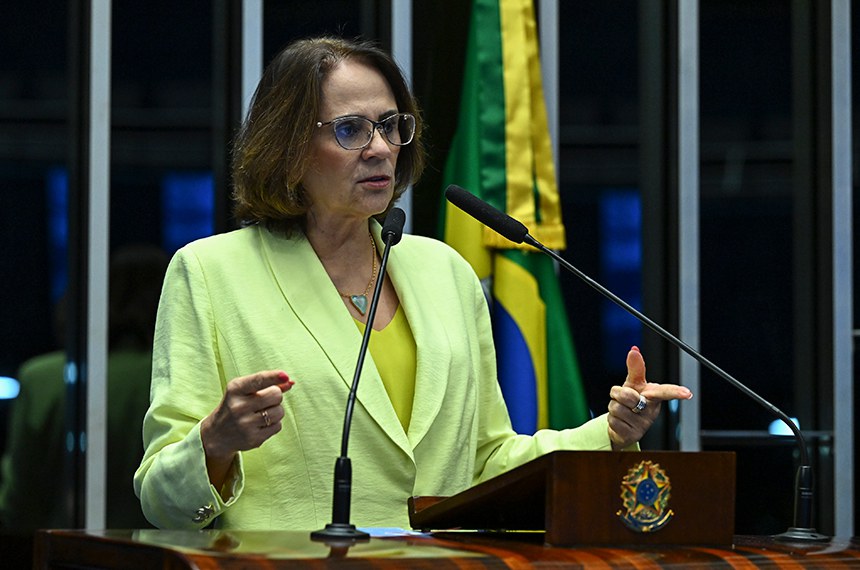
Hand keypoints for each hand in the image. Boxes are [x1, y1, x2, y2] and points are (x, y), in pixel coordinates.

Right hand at [200, 370, 293, 488]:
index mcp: (235, 389)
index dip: (273, 377)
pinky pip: (278, 426)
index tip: (285, 375)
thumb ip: (267, 384)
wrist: (218, 433)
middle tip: (265, 400)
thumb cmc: (236, 405)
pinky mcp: (253, 439)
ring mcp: (245, 424)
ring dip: (276, 411)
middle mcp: (238, 407)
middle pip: (276, 395)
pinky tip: (260, 424)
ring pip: (279, 411)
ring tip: (262, 413)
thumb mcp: (245, 390)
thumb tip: (290, 382)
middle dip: (276, 396)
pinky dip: (274, 424)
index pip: (258, 380)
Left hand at [607, 346, 691, 449]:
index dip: (676, 391)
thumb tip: (634, 350)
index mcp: (654, 397)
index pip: (665, 392)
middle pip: (627, 395)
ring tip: (622, 411)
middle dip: (618, 394)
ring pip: (616, 408)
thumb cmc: (632, 402)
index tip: (687, 393)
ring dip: (613, 407)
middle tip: (623, 398)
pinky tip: (620, 422)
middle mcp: (651, 412)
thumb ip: (635, 368)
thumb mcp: (633, 384)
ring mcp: (643, 425)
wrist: (623, 427)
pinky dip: (611, 419)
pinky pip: (613, 421)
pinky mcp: (632, 436)